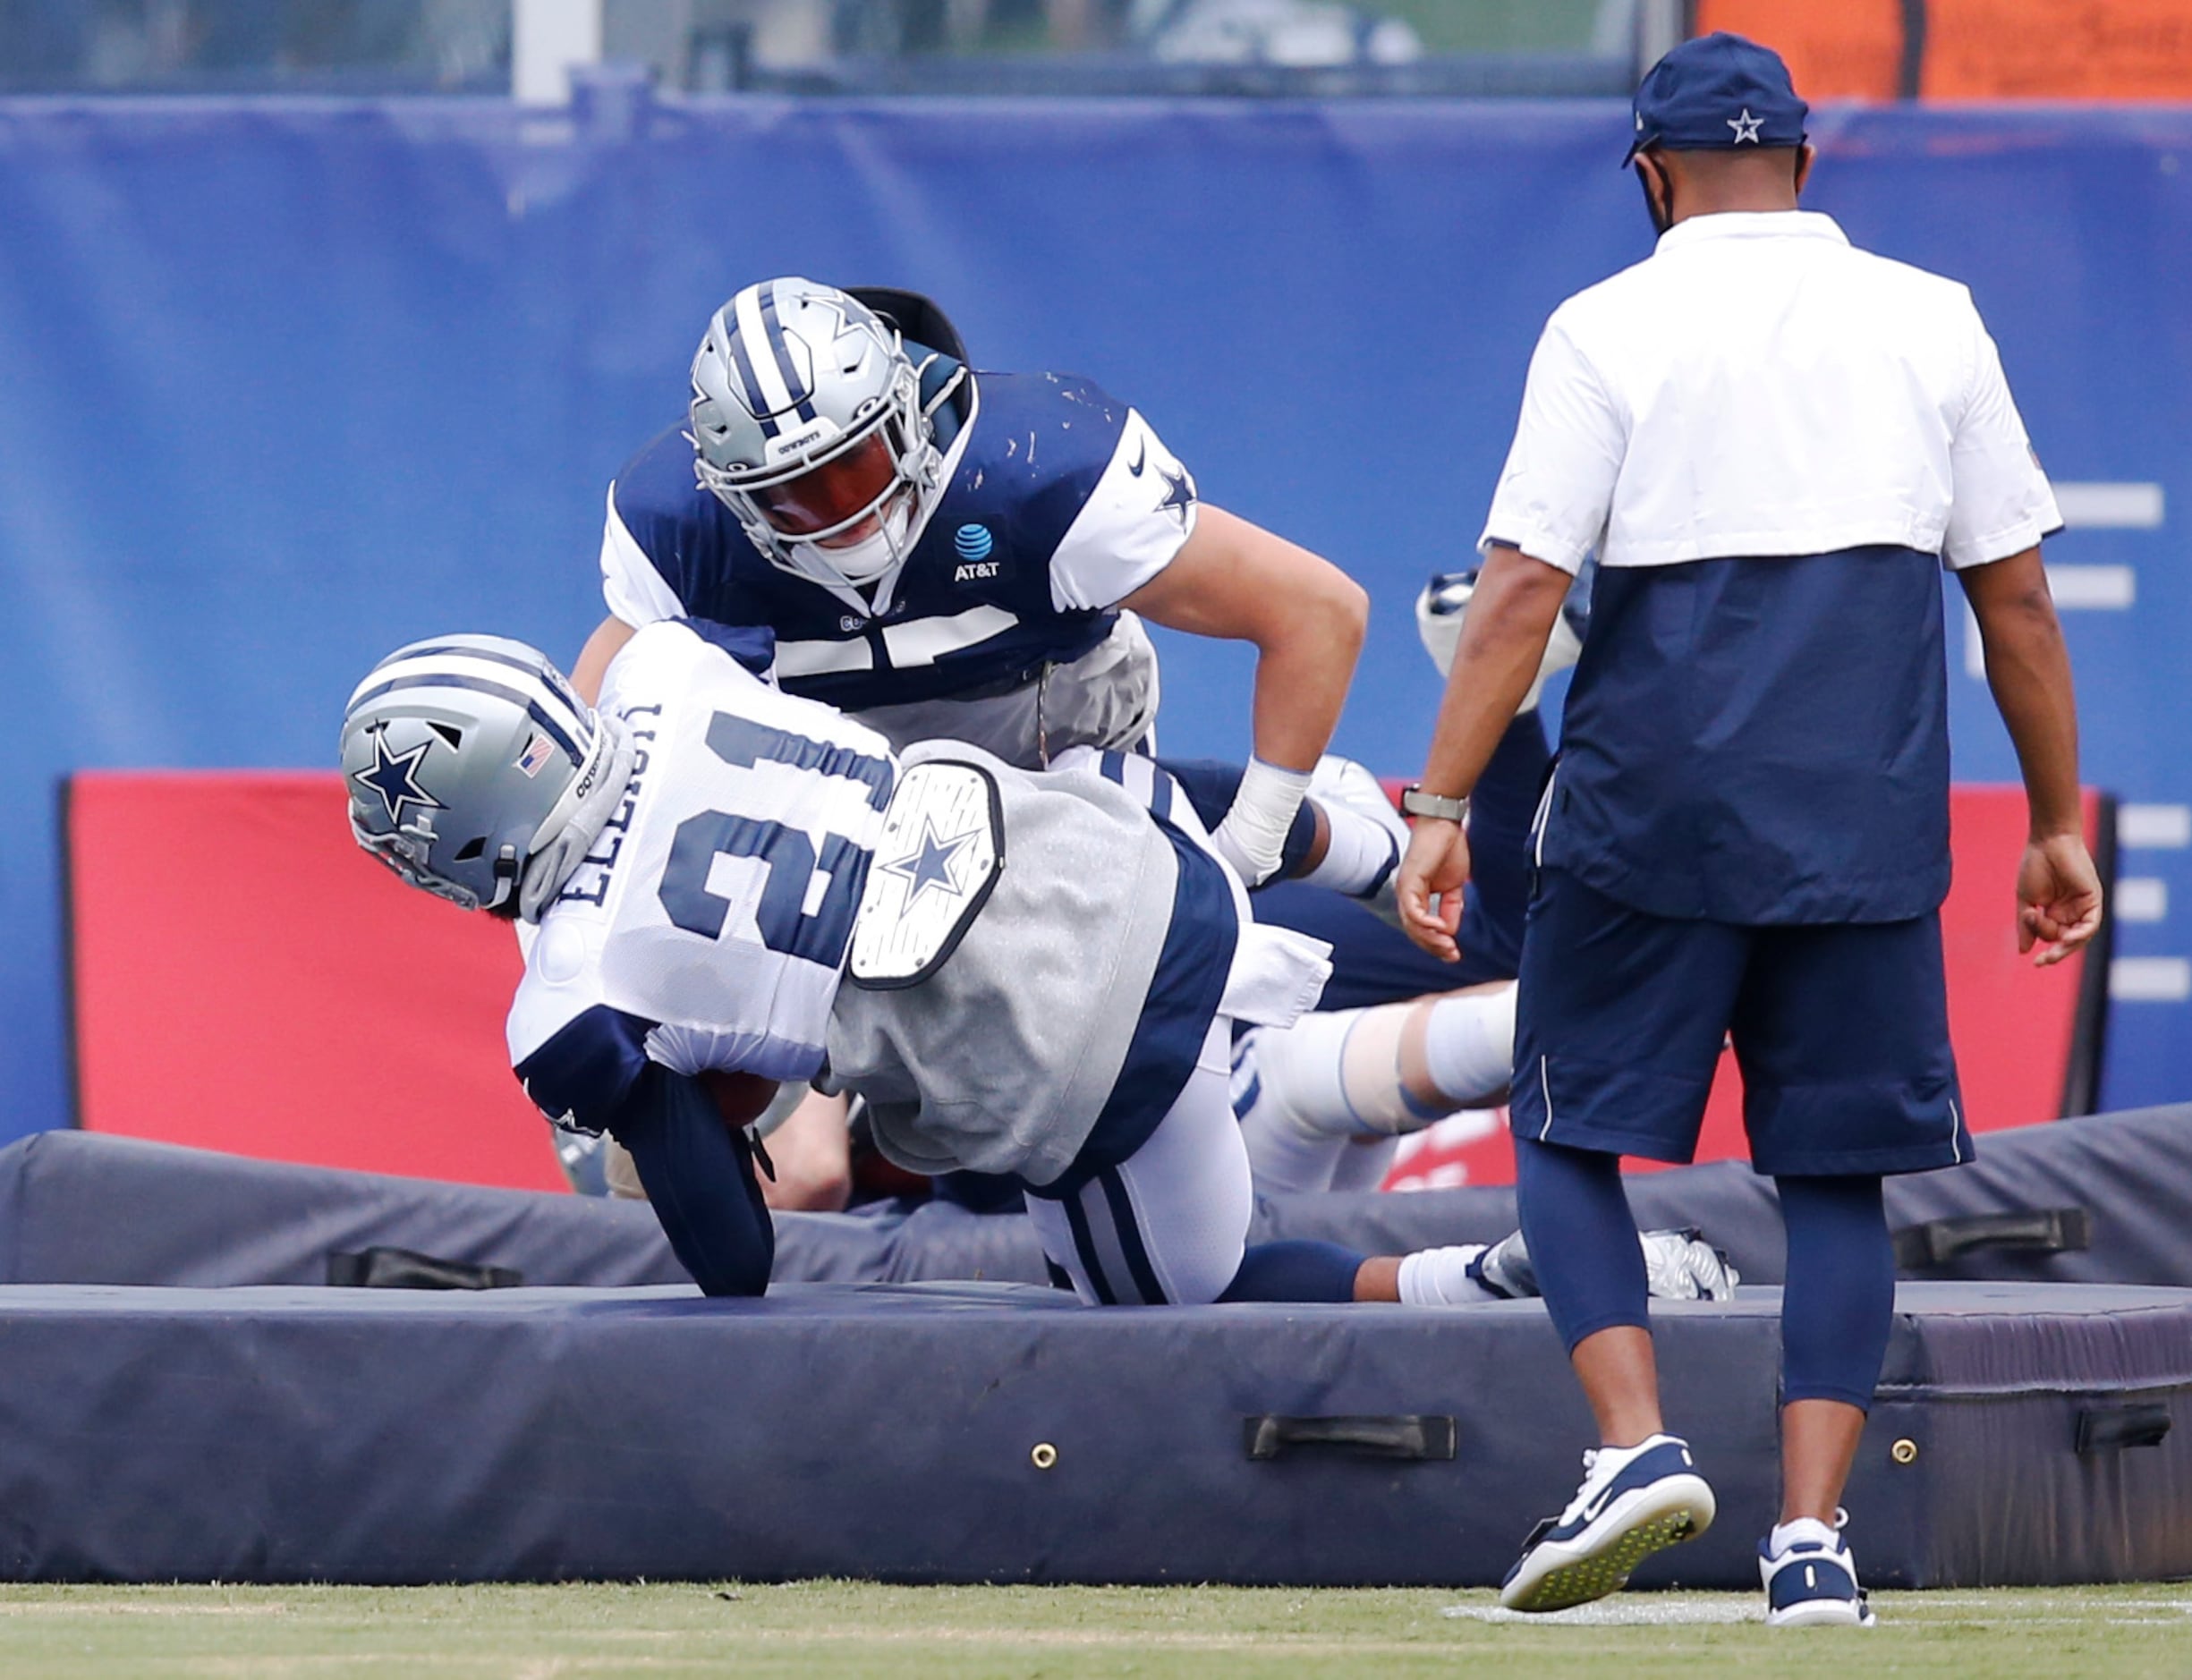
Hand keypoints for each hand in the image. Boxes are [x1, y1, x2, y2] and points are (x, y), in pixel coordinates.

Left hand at [1395, 817, 1470, 961]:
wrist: (1445, 823)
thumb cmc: (1447, 849)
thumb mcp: (1453, 886)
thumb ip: (1450, 908)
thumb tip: (1449, 930)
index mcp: (1416, 897)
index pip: (1421, 929)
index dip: (1436, 944)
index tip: (1454, 955)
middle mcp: (1406, 895)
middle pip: (1414, 932)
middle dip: (1434, 947)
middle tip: (1453, 956)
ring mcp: (1405, 889)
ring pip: (1412, 925)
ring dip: (1431, 939)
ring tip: (1449, 946)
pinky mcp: (1408, 882)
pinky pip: (1413, 910)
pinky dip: (1427, 923)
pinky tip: (1442, 929)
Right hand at [2016, 832, 2103, 966]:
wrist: (2048, 842)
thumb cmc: (2035, 866)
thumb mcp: (2026, 901)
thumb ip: (2026, 926)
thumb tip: (2023, 951)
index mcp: (2053, 912)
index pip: (2049, 934)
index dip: (2037, 933)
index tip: (2026, 922)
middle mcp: (2070, 912)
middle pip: (2065, 940)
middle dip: (2055, 953)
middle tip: (2042, 962)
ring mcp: (2082, 907)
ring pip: (2079, 936)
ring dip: (2067, 947)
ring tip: (2051, 955)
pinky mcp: (2093, 900)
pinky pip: (2091, 924)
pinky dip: (2081, 934)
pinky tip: (2070, 939)